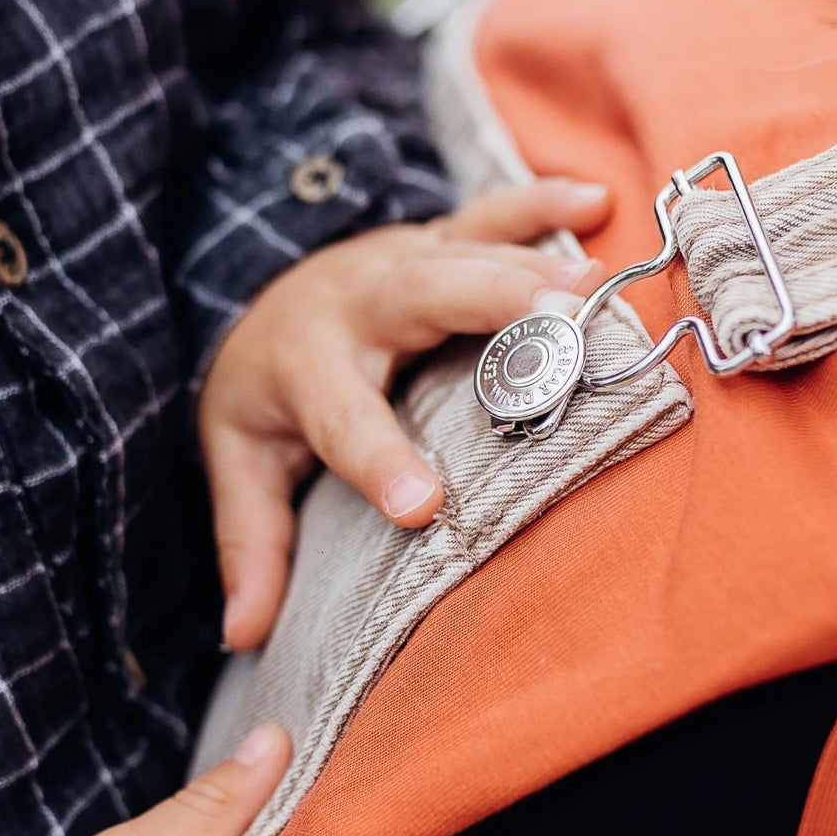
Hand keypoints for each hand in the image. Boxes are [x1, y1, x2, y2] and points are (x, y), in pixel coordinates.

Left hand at [199, 177, 612, 651]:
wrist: (253, 301)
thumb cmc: (261, 399)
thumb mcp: (240, 468)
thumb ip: (250, 546)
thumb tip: (244, 634)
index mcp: (304, 367)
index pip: (344, 419)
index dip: (380, 462)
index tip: (424, 508)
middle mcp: (355, 302)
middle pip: (420, 299)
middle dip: (488, 308)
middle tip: (557, 328)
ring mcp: (400, 262)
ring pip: (466, 254)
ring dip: (531, 267)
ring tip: (596, 289)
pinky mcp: (435, 242)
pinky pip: (490, 214)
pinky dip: (540, 204)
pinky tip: (593, 200)